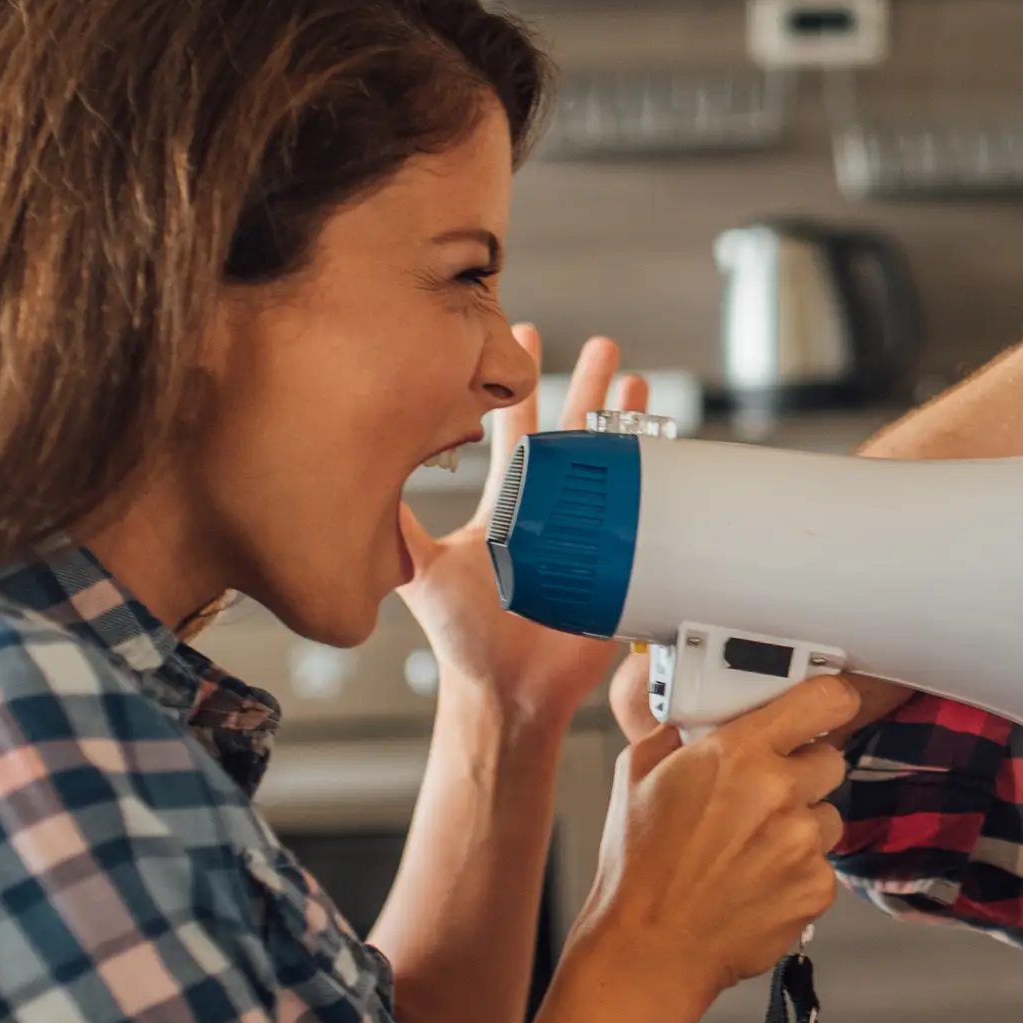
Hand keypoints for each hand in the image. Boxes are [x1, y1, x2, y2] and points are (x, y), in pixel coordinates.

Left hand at [393, 325, 653, 737]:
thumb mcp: (421, 573)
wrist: (508, 688)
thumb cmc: (463, 638)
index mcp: (506, 504)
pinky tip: (663, 445)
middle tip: (604, 346)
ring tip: (637, 380)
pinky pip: (642, 510)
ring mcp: (586, 530)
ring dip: (625, 421)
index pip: (513, 431)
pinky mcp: (616, 560)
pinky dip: (655, 475)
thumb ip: (395, 529)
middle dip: (586, 386)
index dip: (515, 386)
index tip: (520, 334)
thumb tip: (359, 480)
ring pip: (611, 462)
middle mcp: (548, 509)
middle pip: (573, 433)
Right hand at [571, 675, 857, 1004]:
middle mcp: (779, 792)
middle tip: (764, 795)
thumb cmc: (639, 870)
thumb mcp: (636, 775)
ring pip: (827, 818)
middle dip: (802, 773)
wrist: (650, 949)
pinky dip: (797, 873)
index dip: (831, 699)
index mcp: (738, 753)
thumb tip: (694, 717)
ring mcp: (802, 844)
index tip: (829, 703)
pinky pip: (822, 867)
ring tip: (751, 849)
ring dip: (800, 826)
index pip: (823, 701)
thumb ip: (676, 734)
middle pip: (830, 760)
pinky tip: (756, 883)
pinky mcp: (815, 889)